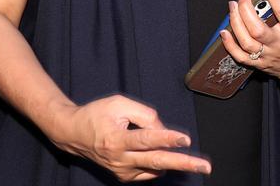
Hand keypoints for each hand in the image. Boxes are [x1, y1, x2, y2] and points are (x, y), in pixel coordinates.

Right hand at [48, 95, 210, 181]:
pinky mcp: (124, 177)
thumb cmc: (97, 114)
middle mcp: (119, 158)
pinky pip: (149, 170)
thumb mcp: (119, 103)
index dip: (167, 138)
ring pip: (156, 166)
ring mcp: (122, 171)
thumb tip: (164, 131)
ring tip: (180, 150)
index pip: (147, 139)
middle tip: (205, 167)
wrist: (73, 134)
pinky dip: (157, 161)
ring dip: (172, 159)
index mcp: (117, 139)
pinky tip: (153, 150)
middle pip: (157, 161)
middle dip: (184, 164)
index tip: (186, 139)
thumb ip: (144, 114)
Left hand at [220, 0, 279, 83]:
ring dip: (235, 22)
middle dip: (245, 8)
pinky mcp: (259, 64)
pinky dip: (229, 45)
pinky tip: (224, 32)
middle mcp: (279, 43)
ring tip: (232, 6)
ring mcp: (267, 55)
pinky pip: (240, 56)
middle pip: (257, 27)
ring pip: (246, 41)